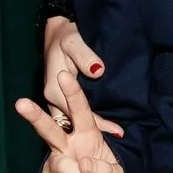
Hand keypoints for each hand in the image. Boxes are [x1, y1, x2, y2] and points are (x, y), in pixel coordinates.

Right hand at [15, 66, 126, 172]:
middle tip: (20, 103)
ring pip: (62, 166)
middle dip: (35, 116)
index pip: (81, 112)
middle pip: (50, 129)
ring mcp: (55, 164)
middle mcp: (67, 146)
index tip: (64, 75)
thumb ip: (105, 170)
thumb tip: (83, 164)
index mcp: (88, 135)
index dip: (73, 94)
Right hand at [42, 15, 121, 138]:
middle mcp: (52, 99)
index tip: (117, 131)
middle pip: (74, 123)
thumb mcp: (74, 42)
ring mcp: (55, 100)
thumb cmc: (67, 36)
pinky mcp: (60, 98)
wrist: (57, 32)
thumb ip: (85, 56)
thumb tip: (97, 70)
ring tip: (113, 139)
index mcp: (54, 89)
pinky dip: (84, 122)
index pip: (77, 113)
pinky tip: (100, 128)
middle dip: (95, 132)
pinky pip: (72, 114)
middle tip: (119, 139)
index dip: (98, 123)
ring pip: (72, 121)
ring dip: (89, 129)